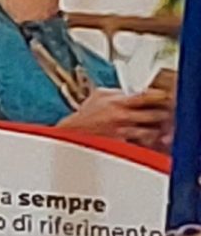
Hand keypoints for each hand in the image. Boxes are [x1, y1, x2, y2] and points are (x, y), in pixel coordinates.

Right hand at [57, 86, 173, 149]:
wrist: (72, 133)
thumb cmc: (85, 115)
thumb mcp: (99, 95)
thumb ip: (118, 91)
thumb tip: (133, 89)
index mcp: (117, 102)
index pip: (145, 96)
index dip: (159, 96)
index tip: (164, 96)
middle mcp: (121, 116)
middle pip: (154, 114)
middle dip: (161, 114)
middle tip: (163, 113)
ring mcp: (122, 132)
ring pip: (152, 131)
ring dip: (156, 130)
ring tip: (155, 128)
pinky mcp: (122, 145)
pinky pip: (142, 144)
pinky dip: (146, 142)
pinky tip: (145, 139)